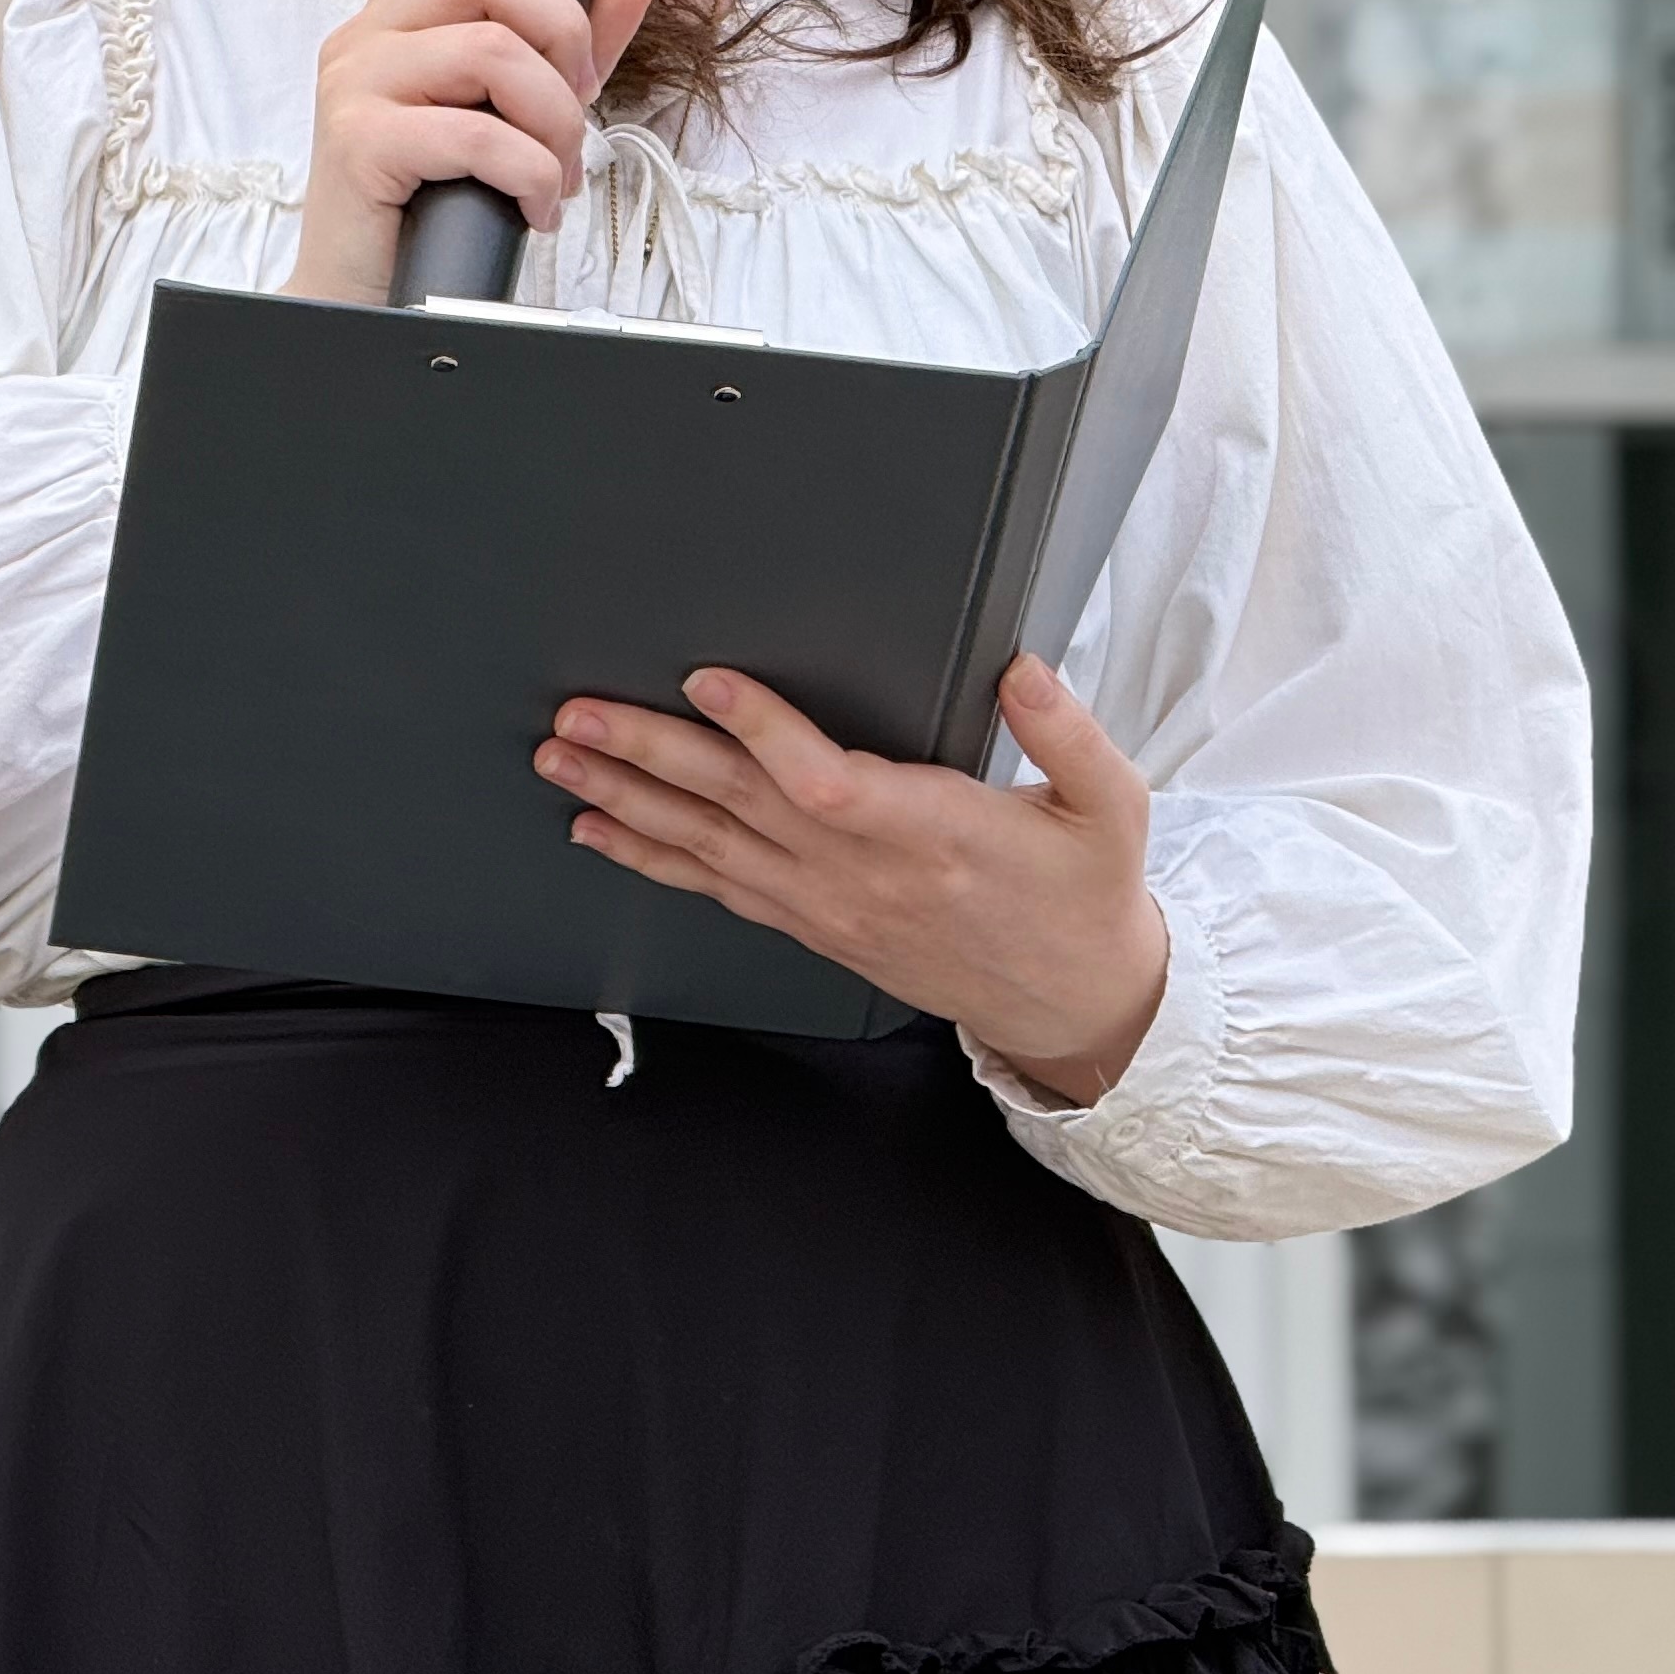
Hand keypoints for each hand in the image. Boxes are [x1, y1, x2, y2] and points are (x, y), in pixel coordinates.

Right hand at [283, 0, 662, 306]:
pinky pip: (476, 134)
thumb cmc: (437, 204)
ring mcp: (354, 84)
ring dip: (557, 120)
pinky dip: (532, 174)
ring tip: (558, 173)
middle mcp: (366, 35)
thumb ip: (570, 45)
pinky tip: (535, 207)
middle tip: (579, 105)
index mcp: (398, 15)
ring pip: (492, 51)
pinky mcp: (358, 142)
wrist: (370, 296)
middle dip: (564, 37)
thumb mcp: (518, 111)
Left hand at [536, 655, 1168, 1105]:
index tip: (705, 681)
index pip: (827, 780)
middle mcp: (865, 874)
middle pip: (740, 808)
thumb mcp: (1111, 807)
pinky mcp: (814, 925)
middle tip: (580, 717)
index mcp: (935, 833)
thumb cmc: (1084, 896)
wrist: (1072, 1003)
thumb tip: (1022, 671)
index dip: (761, 730)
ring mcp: (830, 906)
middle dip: (651, 758)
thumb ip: (1068, 734)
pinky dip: (652, 859)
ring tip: (563, 761)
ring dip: (629, 802)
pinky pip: (717, 890)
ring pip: (712, 848)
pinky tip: (599, 831)